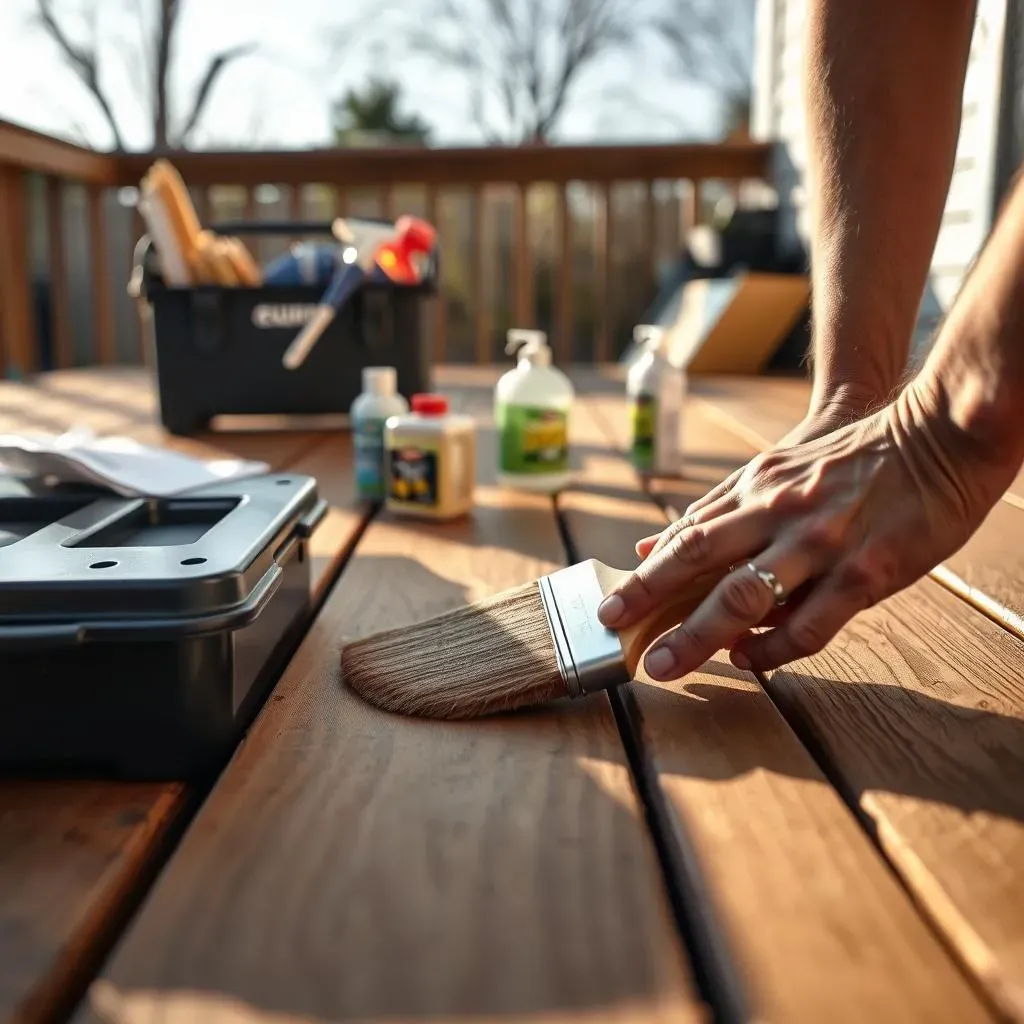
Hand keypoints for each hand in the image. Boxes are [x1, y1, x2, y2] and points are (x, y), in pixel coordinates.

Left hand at [598, 381, 1015, 679]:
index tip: (611, 604)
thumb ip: (717, 507)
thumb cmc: (852, 456)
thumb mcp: (777, 468)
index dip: (646, 572)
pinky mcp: (867, 570)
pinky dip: (774, 649)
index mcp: (757, 486)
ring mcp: (821, 542)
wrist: (939, 434)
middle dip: (649, 596)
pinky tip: (749, 661)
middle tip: (612, 628)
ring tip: (665, 664)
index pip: (688, 533)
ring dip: (699, 633)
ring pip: (745, 594)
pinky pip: (811, 622)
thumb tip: (652, 543)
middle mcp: (780, 511)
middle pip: (699, 556)